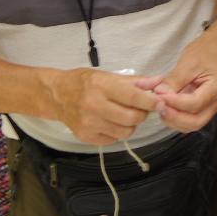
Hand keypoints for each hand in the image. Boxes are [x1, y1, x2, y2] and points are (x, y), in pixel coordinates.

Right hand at [43, 68, 158, 145]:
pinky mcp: (86, 136)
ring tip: (123, 115)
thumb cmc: (84, 83)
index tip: (160, 103)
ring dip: (130, 125)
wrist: (56, 96)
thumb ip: (135, 82)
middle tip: (139, 109)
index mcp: (101, 86)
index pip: (133, 97)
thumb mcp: (107, 76)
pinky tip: (109, 122)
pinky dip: (116, 132)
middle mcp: (94, 105)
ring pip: (125, 132)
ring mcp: (89, 123)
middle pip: (132, 118)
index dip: (150, 102)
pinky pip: (113, 139)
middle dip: (142, 114)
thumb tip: (159, 82)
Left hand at [149, 31, 216, 132]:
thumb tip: (158, 93)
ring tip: (160, 106)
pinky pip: (191, 119)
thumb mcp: (187, 63)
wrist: (215, 48)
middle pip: (195, 122)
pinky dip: (177, 117)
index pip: (194, 104)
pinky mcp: (204, 107)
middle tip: (157, 106)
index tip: (159, 96)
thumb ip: (172, 81)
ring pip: (192, 124)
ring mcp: (212, 107)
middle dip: (174, 117)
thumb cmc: (204, 52)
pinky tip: (166, 108)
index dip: (175, 103)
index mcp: (216, 88)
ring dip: (173, 120)